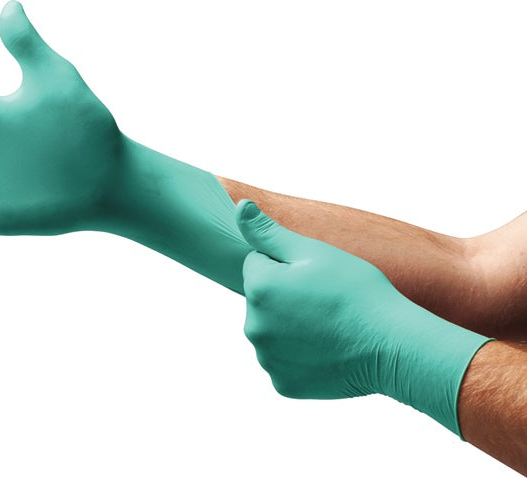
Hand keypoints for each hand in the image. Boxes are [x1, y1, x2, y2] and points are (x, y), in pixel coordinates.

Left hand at [235, 199, 490, 434]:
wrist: (392, 346)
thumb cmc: (357, 291)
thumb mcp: (313, 252)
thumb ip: (268, 231)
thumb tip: (238, 205)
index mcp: (257, 288)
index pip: (257, 264)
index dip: (287, 265)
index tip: (316, 276)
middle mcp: (252, 327)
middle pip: (262, 300)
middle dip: (285, 296)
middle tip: (325, 301)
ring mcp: (267, 359)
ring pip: (272, 332)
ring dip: (290, 327)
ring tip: (328, 326)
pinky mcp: (283, 385)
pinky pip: (284, 362)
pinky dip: (301, 357)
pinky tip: (327, 351)